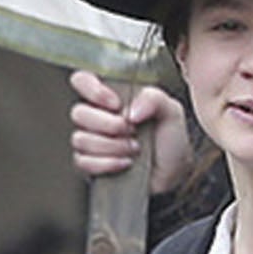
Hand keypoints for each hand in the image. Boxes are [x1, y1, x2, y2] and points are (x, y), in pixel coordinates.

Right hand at [69, 69, 189, 192]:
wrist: (173, 172)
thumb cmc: (169, 139)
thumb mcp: (171, 111)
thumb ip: (153, 98)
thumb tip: (131, 110)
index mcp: (112, 96)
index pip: (82, 81)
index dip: (93, 90)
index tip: (116, 103)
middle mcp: (97, 116)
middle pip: (79, 113)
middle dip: (108, 125)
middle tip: (131, 130)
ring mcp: (91, 140)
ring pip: (80, 139)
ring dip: (111, 146)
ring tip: (133, 148)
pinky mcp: (90, 164)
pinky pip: (83, 162)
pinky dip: (107, 163)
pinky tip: (125, 162)